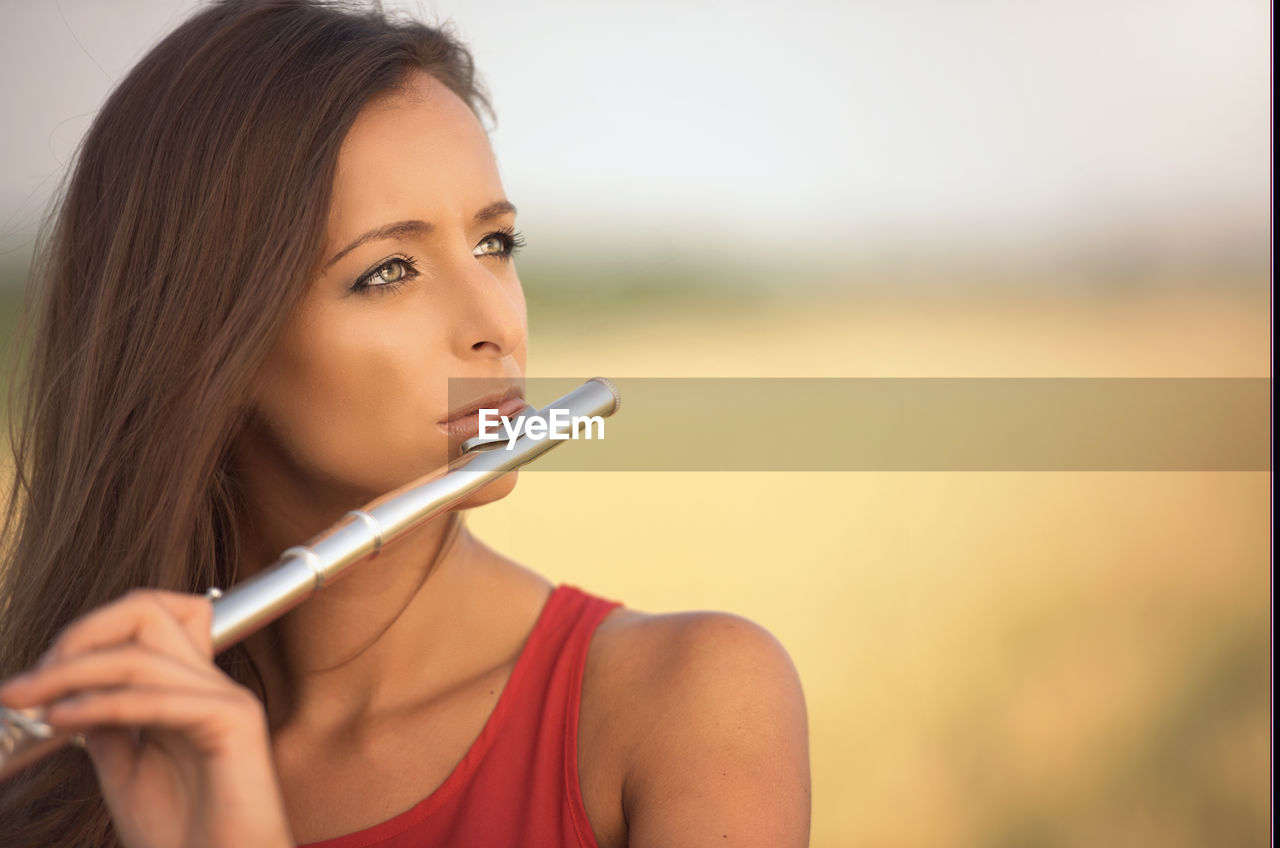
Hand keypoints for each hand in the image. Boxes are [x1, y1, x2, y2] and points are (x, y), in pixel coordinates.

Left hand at [0, 589, 293, 847]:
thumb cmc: (187, 836)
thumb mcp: (128, 771)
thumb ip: (109, 726)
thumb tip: (69, 693)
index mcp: (192, 691)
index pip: (151, 618)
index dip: (92, 631)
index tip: (41, 674)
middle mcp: (212, 685)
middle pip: (150, 611)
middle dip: (82, 633)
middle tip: (34, 678)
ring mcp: (226, 699)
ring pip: (141, 652)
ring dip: (71, 672)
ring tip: (29, 700)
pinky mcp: (232, 722)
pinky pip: (155, 697)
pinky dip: (99, 703)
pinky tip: (62, 720)